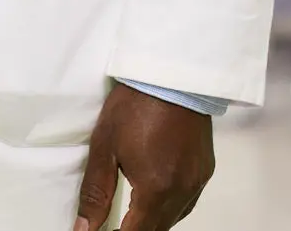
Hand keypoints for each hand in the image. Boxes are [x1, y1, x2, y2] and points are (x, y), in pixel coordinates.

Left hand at [74, 83, 213, 230]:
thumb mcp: (105, 147)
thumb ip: (95, 192)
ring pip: (174, 219)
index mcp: (156, 189)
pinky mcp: (205, 171)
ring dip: (152, 221)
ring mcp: (197, 182)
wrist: (170, 75)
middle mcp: (182, 191)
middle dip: (134, 230)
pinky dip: (169, 208)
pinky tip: (155, 199)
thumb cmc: (136, 104)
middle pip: (157, 230)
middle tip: (113, 224)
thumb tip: (85, 226)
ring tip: (130, 215)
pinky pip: (187, 203)